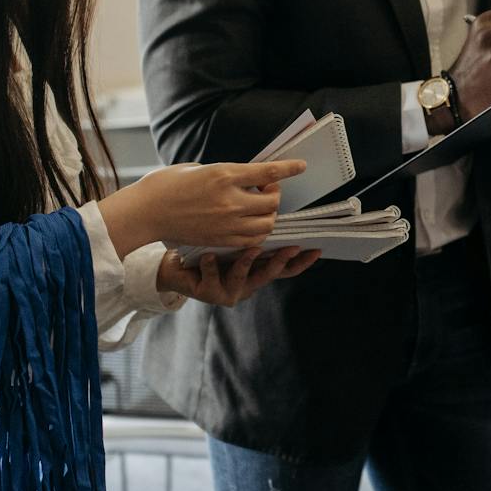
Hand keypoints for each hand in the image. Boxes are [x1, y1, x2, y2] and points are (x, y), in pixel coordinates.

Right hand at [129, 160, 305, 248]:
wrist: (145, 212)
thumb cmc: (167, 185)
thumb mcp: (198, 168)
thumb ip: (225, 174)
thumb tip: (246, 179)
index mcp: (224, 175)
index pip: (268, 172)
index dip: (288, 168)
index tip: (301, 166)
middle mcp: (230, 200)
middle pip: (272, 202)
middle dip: (275, 196)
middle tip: (267, 190)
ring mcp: (226, 223)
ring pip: (266, 224)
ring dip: (269, 216)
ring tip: (259, 209)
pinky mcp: (221, 240)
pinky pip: (252, 240)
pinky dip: (258, 233)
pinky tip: (251, 225)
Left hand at [158, 245, 321, 307]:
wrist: (173, 265)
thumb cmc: (205, 246)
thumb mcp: (233, 238)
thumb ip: (252, 229)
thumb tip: (273, 199)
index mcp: (255, 269)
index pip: (284, 267)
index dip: (301, 261)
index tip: (317, 250)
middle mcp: (246, 283)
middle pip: (269, 274)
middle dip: (280, 261)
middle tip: (290, 248)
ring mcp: (228, 290)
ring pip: (242, 278)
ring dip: (246, 263)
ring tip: (250, 249)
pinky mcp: (207, 292)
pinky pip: (210, 278)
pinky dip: (210, 267)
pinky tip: (208, 256)